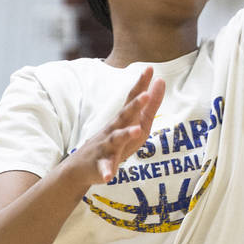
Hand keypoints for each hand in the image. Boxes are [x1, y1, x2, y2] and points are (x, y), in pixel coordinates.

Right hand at [74, 67, 165, 184]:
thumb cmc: (114, 142)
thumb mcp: (134, 123)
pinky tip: (109, 176)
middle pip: (124, 115)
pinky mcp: (100, 166)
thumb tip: (162, 81)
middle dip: (135, 105)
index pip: (132, 98)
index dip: (141, 84)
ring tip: (137, 130)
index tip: (149, 68)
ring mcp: (105, 147)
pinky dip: (106, 171)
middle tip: (145, 94)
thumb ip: (149, 105)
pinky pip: (103, 169)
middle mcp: (113, 129)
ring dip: (126, 134)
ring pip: (116, 139)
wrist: (82, 167)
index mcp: (122, 120)